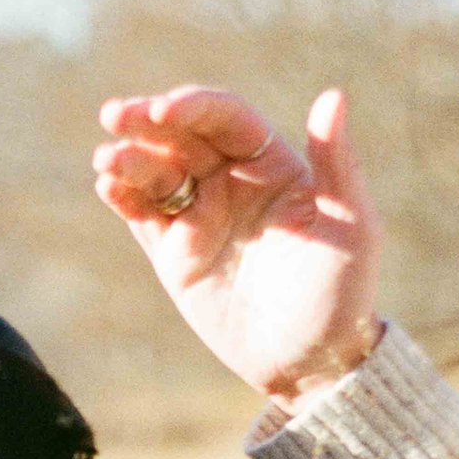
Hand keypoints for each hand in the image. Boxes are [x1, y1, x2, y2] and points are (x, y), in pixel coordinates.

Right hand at [93, 87, 382, 411]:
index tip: (165, 112)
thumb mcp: (352, 227)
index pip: (226, 118)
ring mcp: (199, 216)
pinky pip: (142, 213)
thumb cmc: (341, 294)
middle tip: (114, 115)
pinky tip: (108, 186)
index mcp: (272, 164)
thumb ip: (338, 163)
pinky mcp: (173, 253)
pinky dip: (123, 195)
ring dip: (128, 158)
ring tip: (106, 159)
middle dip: (145, 121)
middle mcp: (231, 181)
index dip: (193, 107)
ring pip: (155, 172)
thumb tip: (333, 95)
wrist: (307, 363)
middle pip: (180, 135)